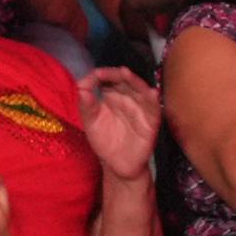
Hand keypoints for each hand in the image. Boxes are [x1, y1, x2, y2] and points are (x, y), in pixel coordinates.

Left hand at [76, 67, 161, 181]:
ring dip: (135, 82)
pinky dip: (154, 100)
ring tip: (127, 74)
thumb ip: (86, 104)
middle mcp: (127, 98)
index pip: (108, 79)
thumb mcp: (90, 122)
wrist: (116, 164)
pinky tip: (152, 93)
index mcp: (111, 95)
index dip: (102, 74)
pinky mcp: (150, 123)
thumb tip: (80, 86)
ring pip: (141, 91)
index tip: (95, 75)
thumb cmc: (103, 140)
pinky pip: (154, 109)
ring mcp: (140, 109)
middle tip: (112, 70)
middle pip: (125, 81)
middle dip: (118, 74)